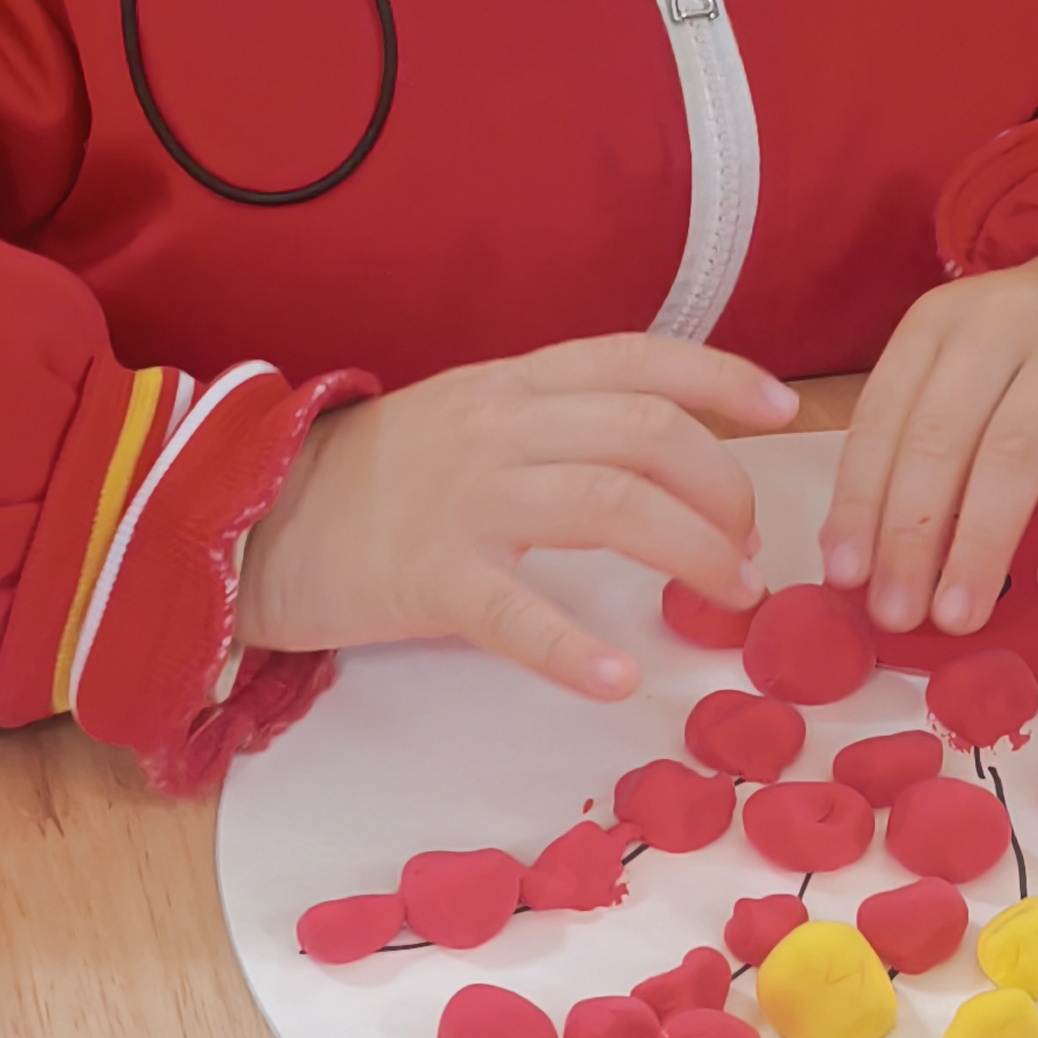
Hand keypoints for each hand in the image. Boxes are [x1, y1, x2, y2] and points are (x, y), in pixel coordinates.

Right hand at [234, 332, 797, 697]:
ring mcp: (466, 498)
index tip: (783, 412)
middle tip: (747, 549)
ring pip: (612, 506)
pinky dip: (576, 649)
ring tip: (729, 597)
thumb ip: (553, 423)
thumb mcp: (469, 417)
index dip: (722, 379)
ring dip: (692, 552)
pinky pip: (518, 613)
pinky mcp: (430, 576)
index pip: (639, 359)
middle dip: (724, 490)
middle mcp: (500, 425)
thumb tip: (663, 454)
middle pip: (649, 434)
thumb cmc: (376, 480)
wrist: (253, 516)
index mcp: (515, 384)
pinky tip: (619, 678)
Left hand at [818, 233, 1037, 640]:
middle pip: (942, 439)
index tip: (848, 575)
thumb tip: (858, 553)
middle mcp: (999, 324)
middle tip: (897, 614)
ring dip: (980, 543)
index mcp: (937, 323)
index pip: (883, 418)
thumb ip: (912, 440)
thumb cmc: (1030, 350)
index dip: (860, 500)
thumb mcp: (961, 367)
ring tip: (960, 614)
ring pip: (1016, 452)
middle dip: (912, 536)